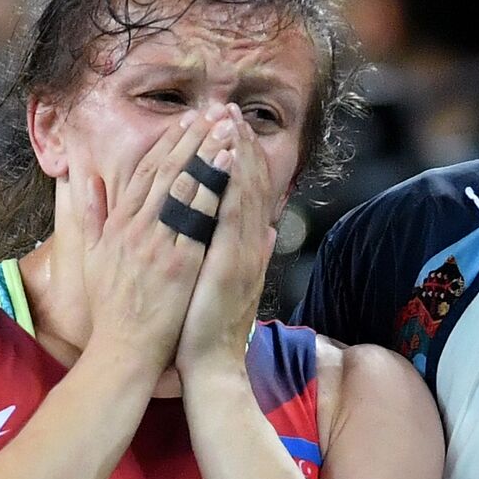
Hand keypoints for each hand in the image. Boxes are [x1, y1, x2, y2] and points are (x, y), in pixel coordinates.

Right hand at [76, 104, 236, 371]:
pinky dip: (214, 188)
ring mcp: (157, 244)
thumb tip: (82, 180)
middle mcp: (136, 228)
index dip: (167, 144)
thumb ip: (89, 217)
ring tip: (226, 128)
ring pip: (184, 186)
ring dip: (207, 153)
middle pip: (167, 171)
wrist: (123, 351)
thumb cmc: (112, 310)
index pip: (145, 173)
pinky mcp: (178, 262)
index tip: (187, 121)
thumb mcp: (92, 257)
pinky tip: (229, 166)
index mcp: (119, 226)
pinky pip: (199, 217)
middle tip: (213, 113)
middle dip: (192, 139)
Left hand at [176, 107, 275, 379]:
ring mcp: (241, 254)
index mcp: (246, 249)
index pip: (246, 193)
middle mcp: (248, 246)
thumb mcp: (232, 285)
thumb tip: (268, 230)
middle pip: (247, 184)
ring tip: (228, 120)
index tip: (230, 127)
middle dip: (238, 144)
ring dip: (236, 153)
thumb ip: (249, 254)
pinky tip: (225, 158)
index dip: (240, 157)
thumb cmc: (209, 331)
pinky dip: (231, 184)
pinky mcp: (228, 265)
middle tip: (229, 109)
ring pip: (242, 192)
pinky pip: (231, 215)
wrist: (212, 369)